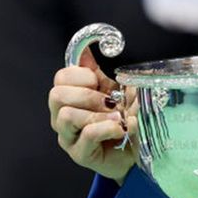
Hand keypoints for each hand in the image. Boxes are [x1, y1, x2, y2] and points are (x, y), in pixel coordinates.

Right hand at [49, 50, 135, 183]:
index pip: (60, 77)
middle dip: (87, 95)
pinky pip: (86, 134)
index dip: (80, 75)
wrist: (140, 149)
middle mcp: (63, 115)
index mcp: (72, 96)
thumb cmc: (127, 117)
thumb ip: (107, 70)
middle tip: (111, 102)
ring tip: (119, 118)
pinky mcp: (79, 153)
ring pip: (66, 115)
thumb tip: (96, 44)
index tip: (99, 81)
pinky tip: (122, 129)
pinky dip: (108, 128)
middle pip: (56, 95)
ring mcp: (68, 136)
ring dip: (98, 113)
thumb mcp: (121, 89)